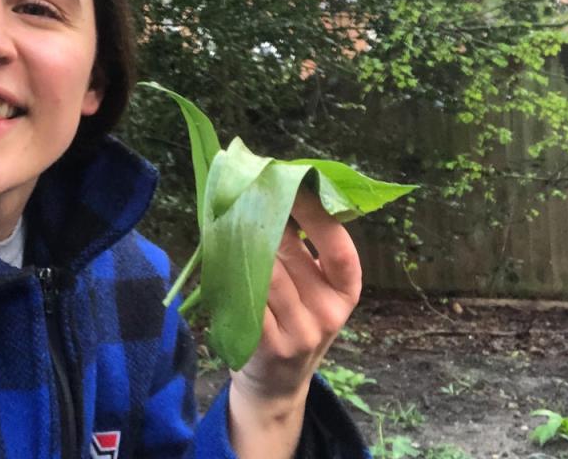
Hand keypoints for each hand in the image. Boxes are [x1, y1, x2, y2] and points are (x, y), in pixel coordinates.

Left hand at [227, 188, 361, 457]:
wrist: (277, 383)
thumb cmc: (295, 321)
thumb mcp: (314, 291)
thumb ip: (305, 253)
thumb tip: (277, 193)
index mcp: (346, 293)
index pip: (340, 249)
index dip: (319, 215)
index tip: (296, 184)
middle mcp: (328, 313)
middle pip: (292, 253)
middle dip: (265, 220)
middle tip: (245, 191)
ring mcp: (299, 332)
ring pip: (266, 272)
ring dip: (243, 243)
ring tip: (228, 218)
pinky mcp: (268, 346)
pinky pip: (246, 298)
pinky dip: (231, 272)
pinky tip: (221, 254)